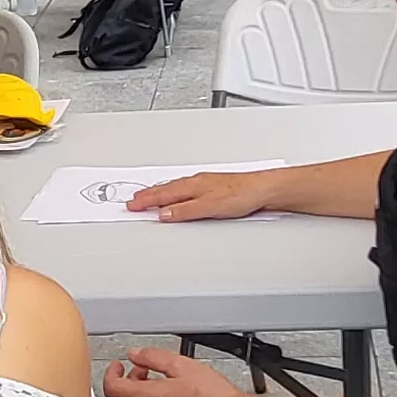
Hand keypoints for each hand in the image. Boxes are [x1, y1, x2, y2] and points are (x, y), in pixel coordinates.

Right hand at [128, 168, 279, 221]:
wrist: (263, 190)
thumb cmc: (241, 195)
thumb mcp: (210, 207)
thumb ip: (186, 211)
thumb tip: (165, 213)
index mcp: (193, 186)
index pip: (164, 194)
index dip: (147, 201)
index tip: (132, 205)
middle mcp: (197, 182)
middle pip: (167, 190)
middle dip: (149, 195)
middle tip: (134, 200)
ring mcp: (205, 184)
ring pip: (176, 188)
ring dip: (160, 192)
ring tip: (148, 196)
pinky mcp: (213, 188)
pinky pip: (186, 188)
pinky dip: (174, 192)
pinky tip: (176, 194)